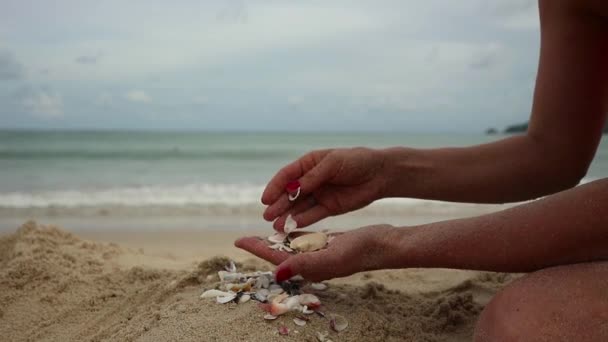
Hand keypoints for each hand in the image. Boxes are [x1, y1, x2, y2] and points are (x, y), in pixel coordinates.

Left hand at [234, 224, 395, 281]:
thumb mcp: (332, 255)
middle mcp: (313, 263)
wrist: (384, 245)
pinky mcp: (329, 245)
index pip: (276, 259)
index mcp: (310, 267)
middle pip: (280, 255)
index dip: (257, 249)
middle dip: (262, 247)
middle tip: (243, 238)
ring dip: (275, 241)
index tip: (238, 241)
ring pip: (291, 248)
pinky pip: (305, 240)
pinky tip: (288, 228)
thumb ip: (305, 263)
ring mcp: (321, 255)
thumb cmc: (361, 250)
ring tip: (260, 234)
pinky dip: (294, 234)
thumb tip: (277, 272)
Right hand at [262, 147, 388, 230]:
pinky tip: (291, 226)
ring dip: (287, 215)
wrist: (380, 174)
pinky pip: (312, 215)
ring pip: (299, 206)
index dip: (275, 187)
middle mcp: (311, 179)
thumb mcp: (333, 164)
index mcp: (309, 163)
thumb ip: (313, 177)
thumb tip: (293, 189)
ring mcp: (319, 194)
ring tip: (276, 226)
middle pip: (290, 193)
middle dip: (278, 204)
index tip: (265, 199)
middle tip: (267, 216)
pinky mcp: (329, 207)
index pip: (287, 175)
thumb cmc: (357, 161)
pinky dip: (302, 220)